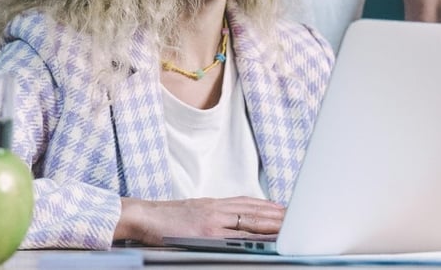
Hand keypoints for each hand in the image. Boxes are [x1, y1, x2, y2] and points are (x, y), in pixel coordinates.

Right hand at [118, 196, 284, 245]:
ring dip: (272, 222)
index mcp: (213, 204)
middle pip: (253, 210)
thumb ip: (213, 215)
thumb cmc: (165, 219)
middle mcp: (216, 208)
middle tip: (297, 216)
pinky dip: (252, 235)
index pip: (247, 203)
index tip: (285, 209)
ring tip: (289, 225)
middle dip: (277, 214)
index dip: (268, 206)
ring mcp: (212, 220)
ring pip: (249, 219)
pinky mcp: (205, 232)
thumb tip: (232, 224)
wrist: (143, 216)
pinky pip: (234, 234)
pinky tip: (265, 236)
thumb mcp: (193, 212)